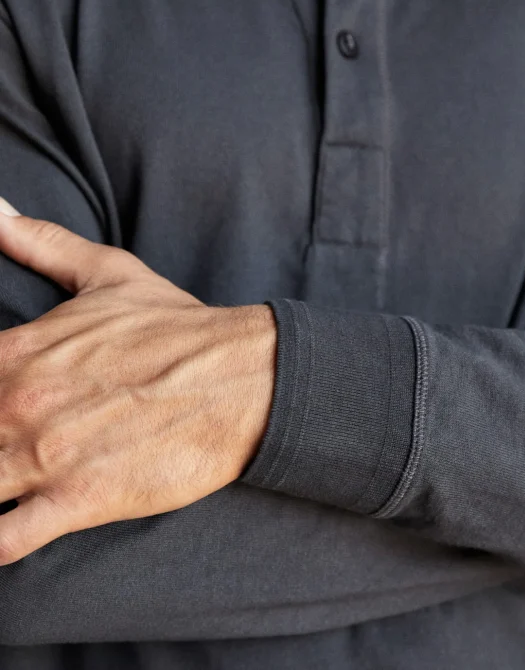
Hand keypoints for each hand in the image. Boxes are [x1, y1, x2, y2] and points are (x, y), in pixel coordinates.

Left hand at [0, 198, 275, 563]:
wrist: (241, 378)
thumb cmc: (177, 329)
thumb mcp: (107, 275)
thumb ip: (41, 242)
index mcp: (16, 352)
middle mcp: (16, 404)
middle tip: (8, 434)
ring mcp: (43, 458)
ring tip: (9, 475)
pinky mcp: (78, 501)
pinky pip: (4, 542)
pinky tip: (9, 527)